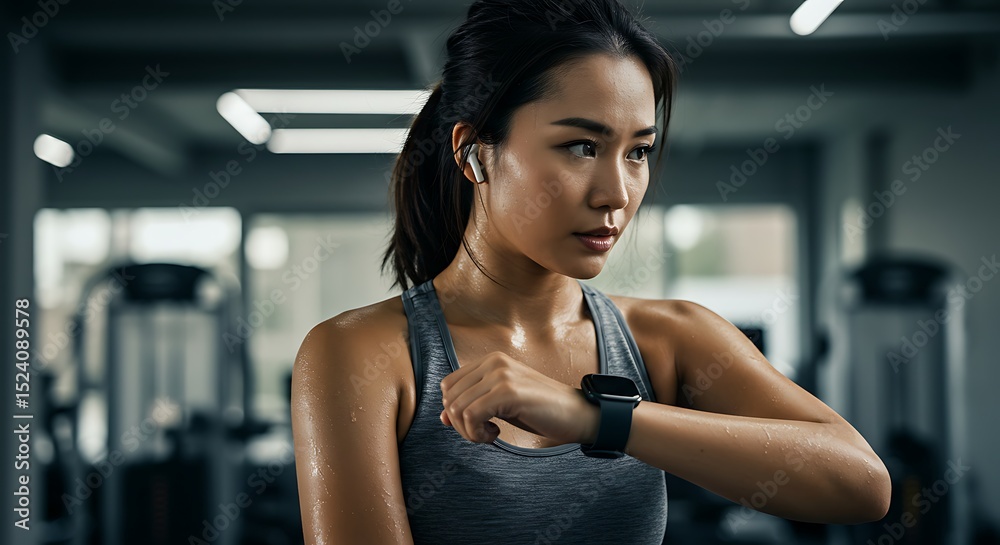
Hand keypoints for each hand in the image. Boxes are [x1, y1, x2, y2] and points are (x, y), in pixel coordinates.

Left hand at [438, 351, 599, 444]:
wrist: (577, 414)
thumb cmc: (540, 410)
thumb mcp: (501, 405)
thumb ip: (472, 405)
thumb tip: (442, 417)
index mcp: (491, 360)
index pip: (448, 385)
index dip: (454, 410)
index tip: (475, 424)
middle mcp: (493, 362)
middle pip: (449, 398)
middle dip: (460, 424)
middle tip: (483, 433)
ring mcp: (500, 375)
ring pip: (457, 409)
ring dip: (469, 432)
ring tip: (490, 434)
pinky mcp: (507, 392)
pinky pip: (471, 416)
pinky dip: (477, 434)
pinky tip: (496, 434)